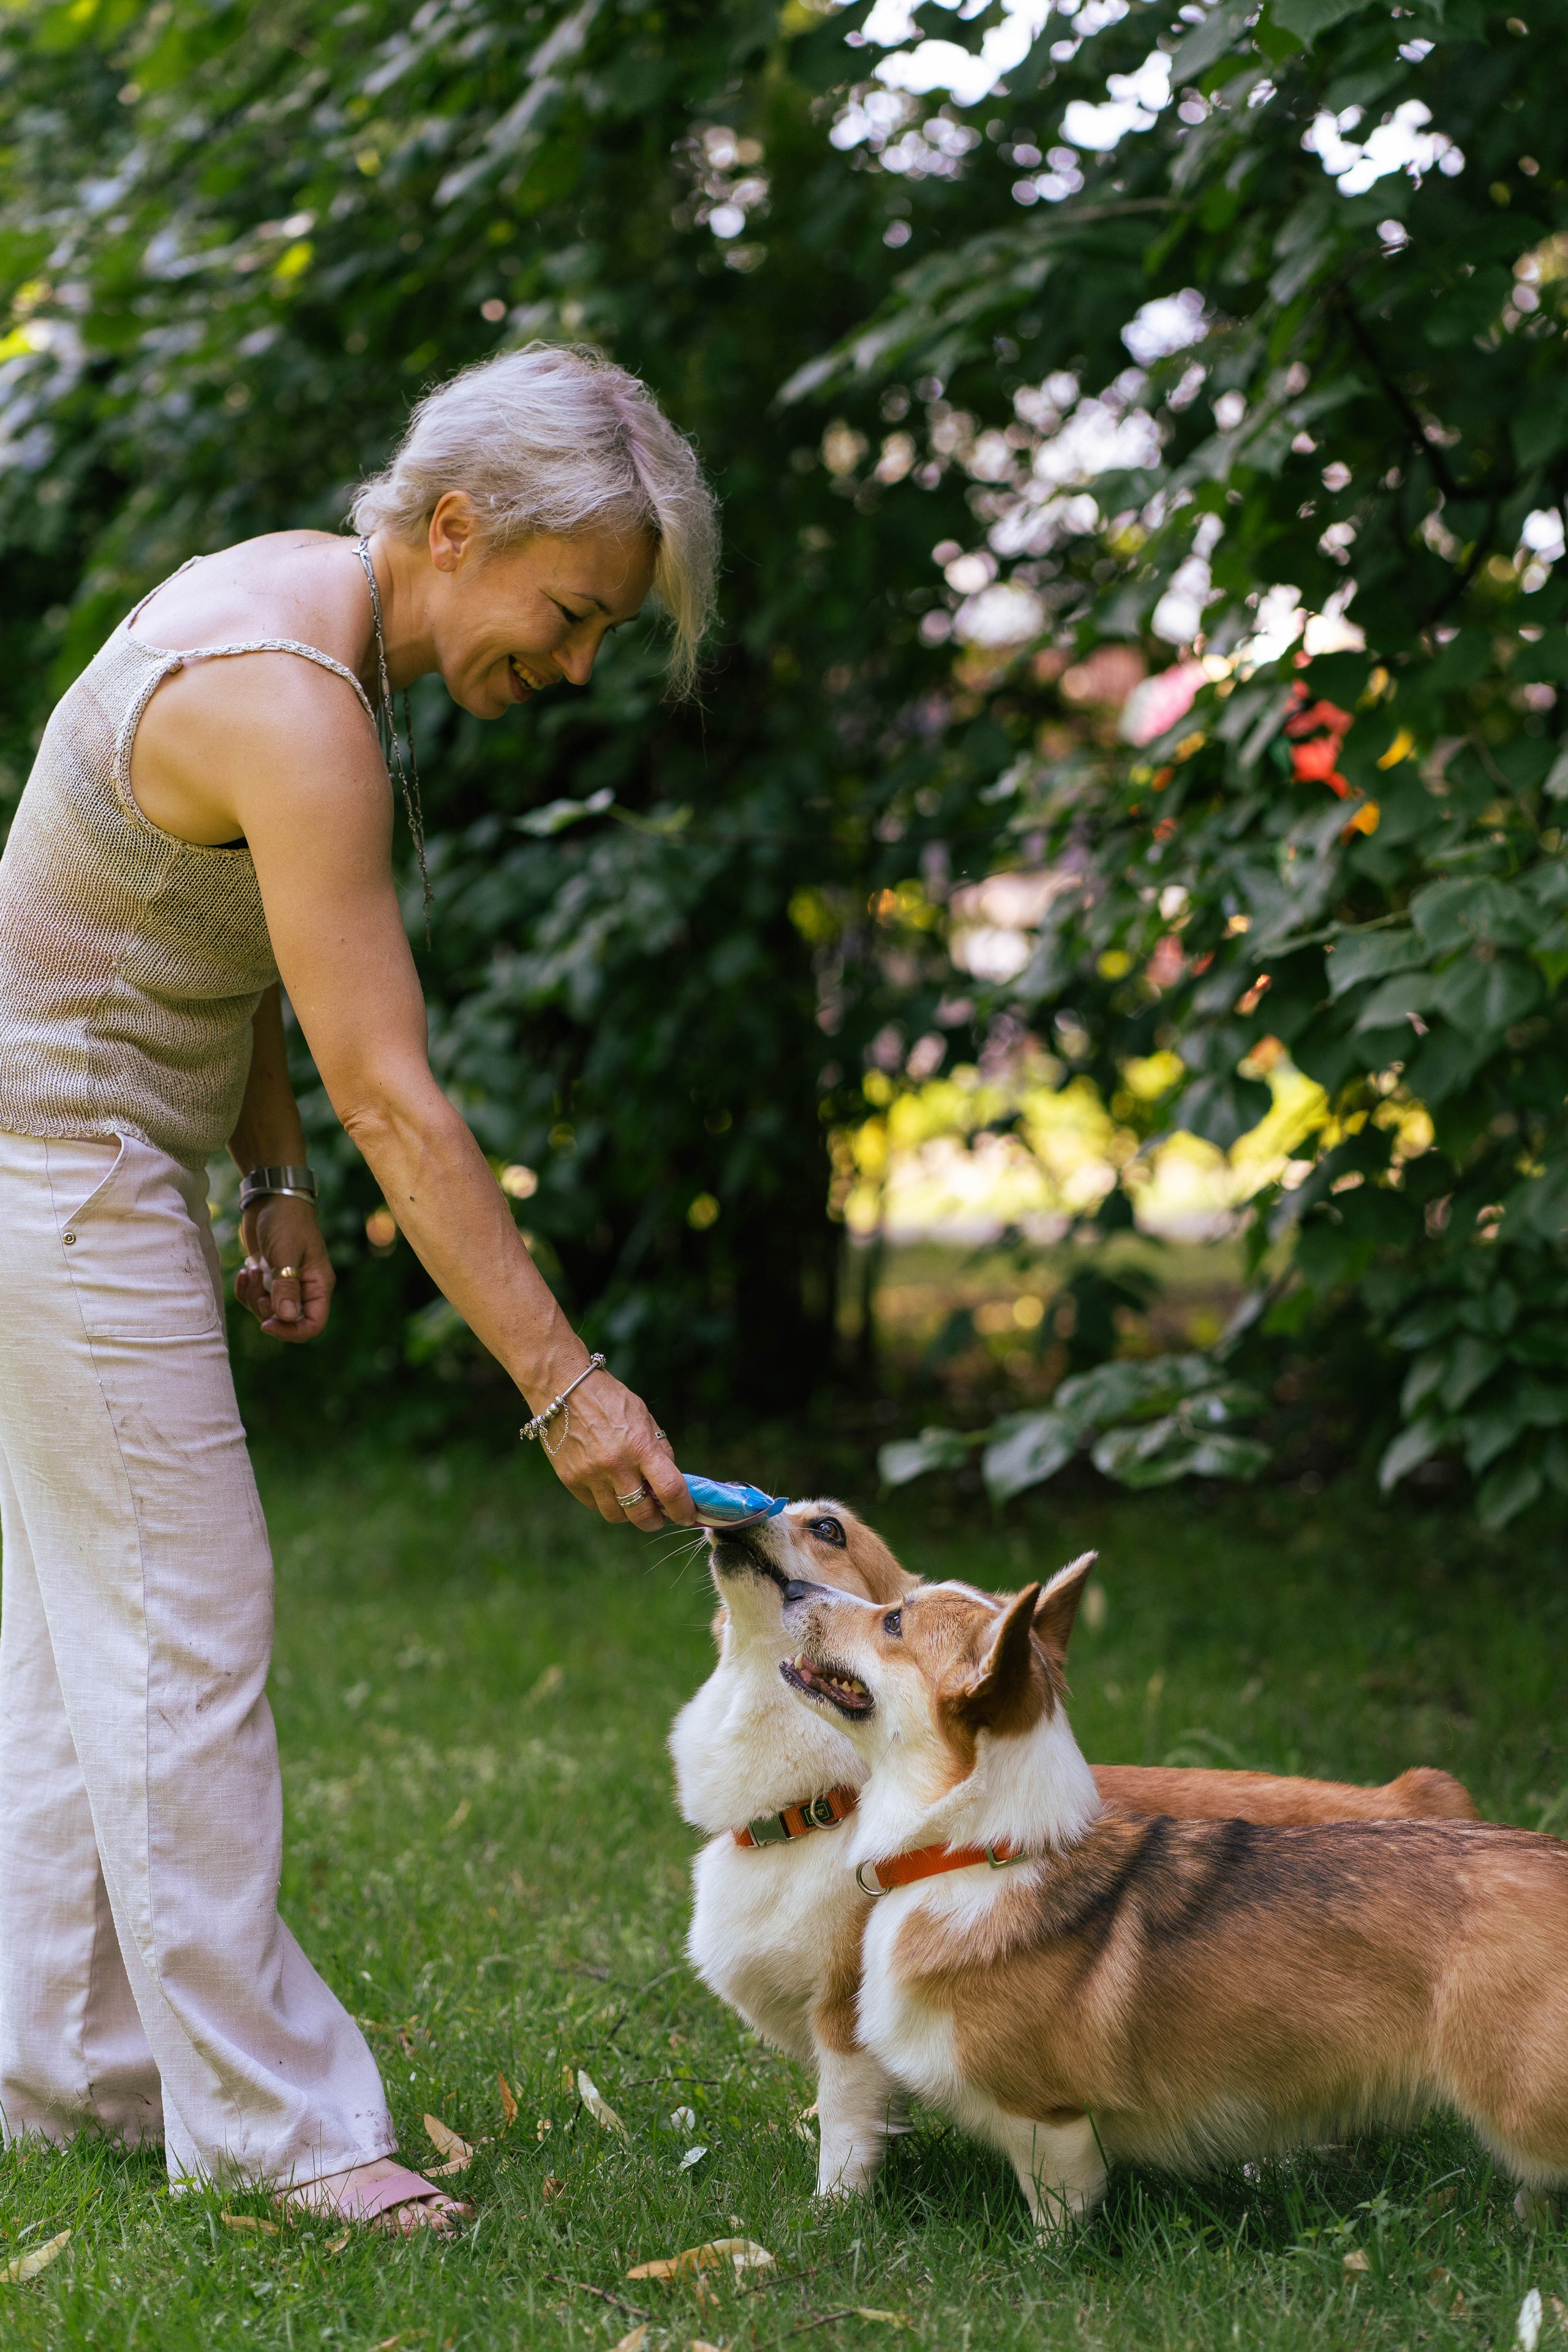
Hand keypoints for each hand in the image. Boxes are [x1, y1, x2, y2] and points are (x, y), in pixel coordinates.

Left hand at [236, 1195, 334, 1342]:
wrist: (271, 1197)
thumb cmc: (285, 1221)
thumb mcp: (285, 1252)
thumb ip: (286, 1286)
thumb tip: (287, 1318)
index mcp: (318, 1285)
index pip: (313, 1324)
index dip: (291, 1331)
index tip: (267, 1323)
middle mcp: (304, 1288)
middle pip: (286, 1320)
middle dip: (266, 1310)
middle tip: (257, 1287)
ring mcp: (285, 1284)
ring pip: (267, 1311)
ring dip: (253, 1297)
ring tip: (250, 1271)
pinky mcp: (268, 1278)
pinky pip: (255, 1298)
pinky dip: (246, 1290)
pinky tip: (245, 1270)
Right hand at [534, 1365, 694, 1531]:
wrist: (563, 1387)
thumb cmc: (609, 1399)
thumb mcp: (644, 1418)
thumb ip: (659, 1450)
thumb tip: (671, 1481)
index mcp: (640, 1446)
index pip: (670, 1490)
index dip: (683, 1509)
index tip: (687, 1515)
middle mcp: (616, 1465)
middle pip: (642, 1515)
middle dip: (655, 1521)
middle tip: (658, 1517)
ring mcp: (590, 1475)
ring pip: (616, 1515)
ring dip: (628, 1513)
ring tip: (631, 1500)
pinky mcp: (570, 1479)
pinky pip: (593, 1504)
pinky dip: (604, 1501)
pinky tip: (607, 1486)